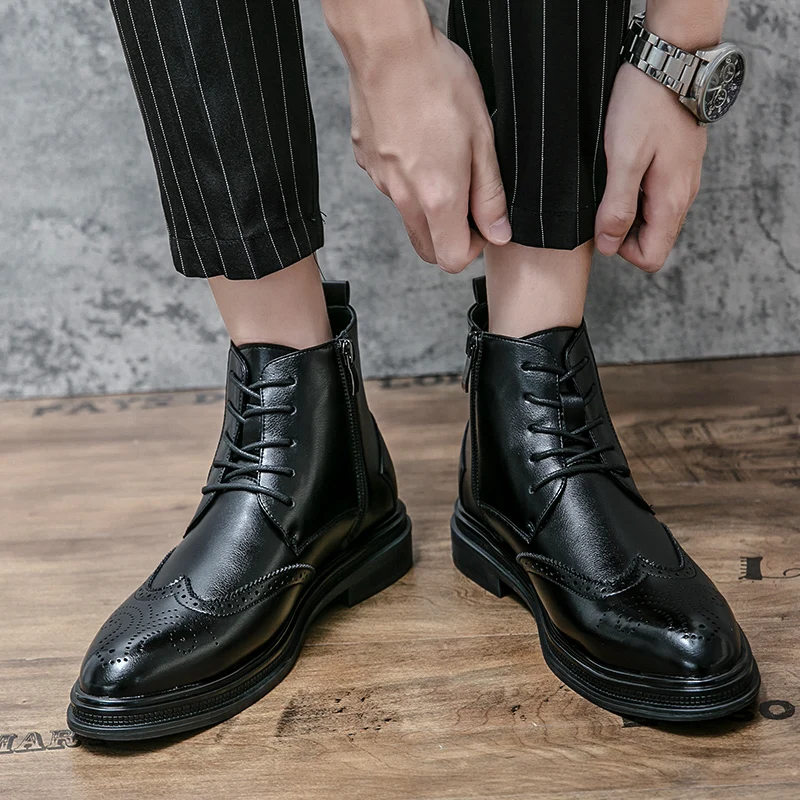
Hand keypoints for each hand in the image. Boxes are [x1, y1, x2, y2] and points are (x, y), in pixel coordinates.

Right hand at [344, 24, 510, 271]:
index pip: (452, 259)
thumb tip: (498, 232)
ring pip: (409, 216)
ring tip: (443, 157)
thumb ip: (490, 195)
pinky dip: (407, 178)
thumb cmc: (438, 83)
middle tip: (467, 200)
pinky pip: (391, 186)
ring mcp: (381, 182)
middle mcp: (404, 199)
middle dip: (450, 237)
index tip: (483, 222)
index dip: (474, 248)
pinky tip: (418, 141)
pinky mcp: (366, 163)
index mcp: (437, 198)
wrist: (387, 48)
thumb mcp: (482, 139)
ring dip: (429, 205)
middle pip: (427, 248)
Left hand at [595, 62, 707, 271]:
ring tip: (610, 180)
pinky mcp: (676, 165)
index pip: (651, 258)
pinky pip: (655, 195)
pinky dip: (636, 191)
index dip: (621, 250)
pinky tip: (621, 167)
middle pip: (652, 240)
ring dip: (627, 210)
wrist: (670, 61)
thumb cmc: (645, 106)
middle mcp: (683, 196)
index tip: (603, 222)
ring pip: (653, 218)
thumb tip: (609, 246)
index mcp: (671, 202)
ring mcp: (682, 180)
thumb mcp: (624, 159)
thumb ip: (617, 206)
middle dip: (622, 231)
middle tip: (602, 199)